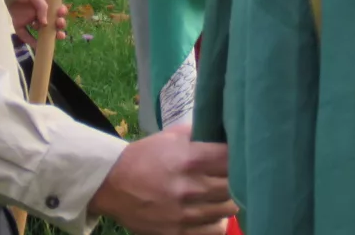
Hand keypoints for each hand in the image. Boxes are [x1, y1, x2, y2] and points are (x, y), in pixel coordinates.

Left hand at [7, 0, 66, 45]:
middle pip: (51, 21)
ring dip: (50, 35)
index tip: (61, 13)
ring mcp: (28, 19)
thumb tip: (46, 23)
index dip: (61, 13)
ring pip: (41, 30)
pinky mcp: (19, 24)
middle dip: (59, 25)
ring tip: (58, 37)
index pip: (56, 10)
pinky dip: (31, 41)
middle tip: (61, 25)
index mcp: (45, 2)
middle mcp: (38, 12)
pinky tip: (38, 46)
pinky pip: (25, 34)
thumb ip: (42, 7)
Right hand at [91, 128, 236, 234]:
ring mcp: (184, 213)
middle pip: (235, 186)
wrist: (112, 184)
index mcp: (190, 158)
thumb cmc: (146, 156)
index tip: (242, 154)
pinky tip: (213, 212)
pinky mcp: (177, 232)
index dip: (241, 156)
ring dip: (229, 200)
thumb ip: (201, 133)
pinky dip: (218, 221)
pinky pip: (215, 230)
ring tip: (224, 194)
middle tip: (236, 175)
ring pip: (228, 209)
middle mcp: (190, 187)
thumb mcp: (172, 135)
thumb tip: (227, 130)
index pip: (233, 158)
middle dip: (238, 178)